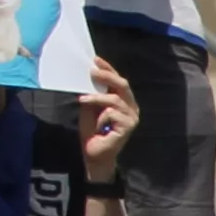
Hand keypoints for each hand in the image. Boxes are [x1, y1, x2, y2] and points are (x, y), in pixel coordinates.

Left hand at [74, 54, 138, 175]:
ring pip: (114, 99)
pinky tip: (98, 127)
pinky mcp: (128, 126)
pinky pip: (111, 113)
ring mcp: (132, 117)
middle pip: (122, 84)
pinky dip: (100, 118)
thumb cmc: (92, 131)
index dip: (108, 69)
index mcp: (124, 100)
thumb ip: (93, 93)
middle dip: (107, 76)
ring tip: (83, 100)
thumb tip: (89, 75)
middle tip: (92, 71)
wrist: (94, 154)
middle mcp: (131, 107)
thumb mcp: (90, 107)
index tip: (95, 60)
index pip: (118, 80)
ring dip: (96, 98)